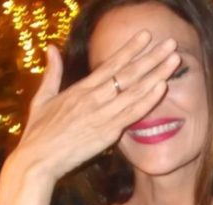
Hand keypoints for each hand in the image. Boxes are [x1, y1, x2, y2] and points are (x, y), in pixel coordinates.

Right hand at [11, 31, 180, 181]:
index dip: (130, 48)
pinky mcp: (108, 132)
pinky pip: (132, 113)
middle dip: (152, 57)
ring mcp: (102, 114)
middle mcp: (94, 98)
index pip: (111, 64)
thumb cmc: (39, 132)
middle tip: (170, 43)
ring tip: (174, 60)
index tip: (146, 36)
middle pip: (129, 73)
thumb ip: (52, 73)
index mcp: (81, 89)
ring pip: (135, 90)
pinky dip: (148, 99)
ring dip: (157, 74)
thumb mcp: (41, 98)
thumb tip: (52, 49)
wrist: (37, 159)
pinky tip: (162, 87)